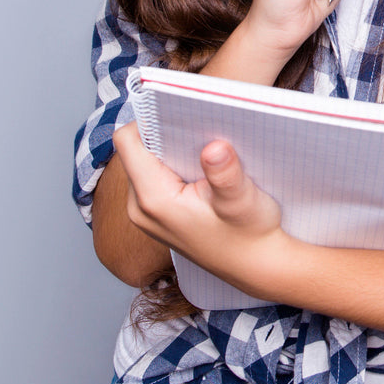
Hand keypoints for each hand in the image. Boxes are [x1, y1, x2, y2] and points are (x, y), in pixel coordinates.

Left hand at [113, 122, 288, 297]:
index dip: (149, 119)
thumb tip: (214, 146)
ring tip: (200, 153)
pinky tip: (200, 172)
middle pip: (135, 149)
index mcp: (152, 199)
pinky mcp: (154, 215)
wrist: (256, 267)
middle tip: (197, 133)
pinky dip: (173, 167)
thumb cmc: (251, 234)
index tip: (180, 116)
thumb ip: (225, 174)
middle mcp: (139, 207)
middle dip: (163, 135)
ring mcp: (144, 213)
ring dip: (169, 151)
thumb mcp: (243, 201)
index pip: (127, 141)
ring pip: (143, 162)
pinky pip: (152, 177)